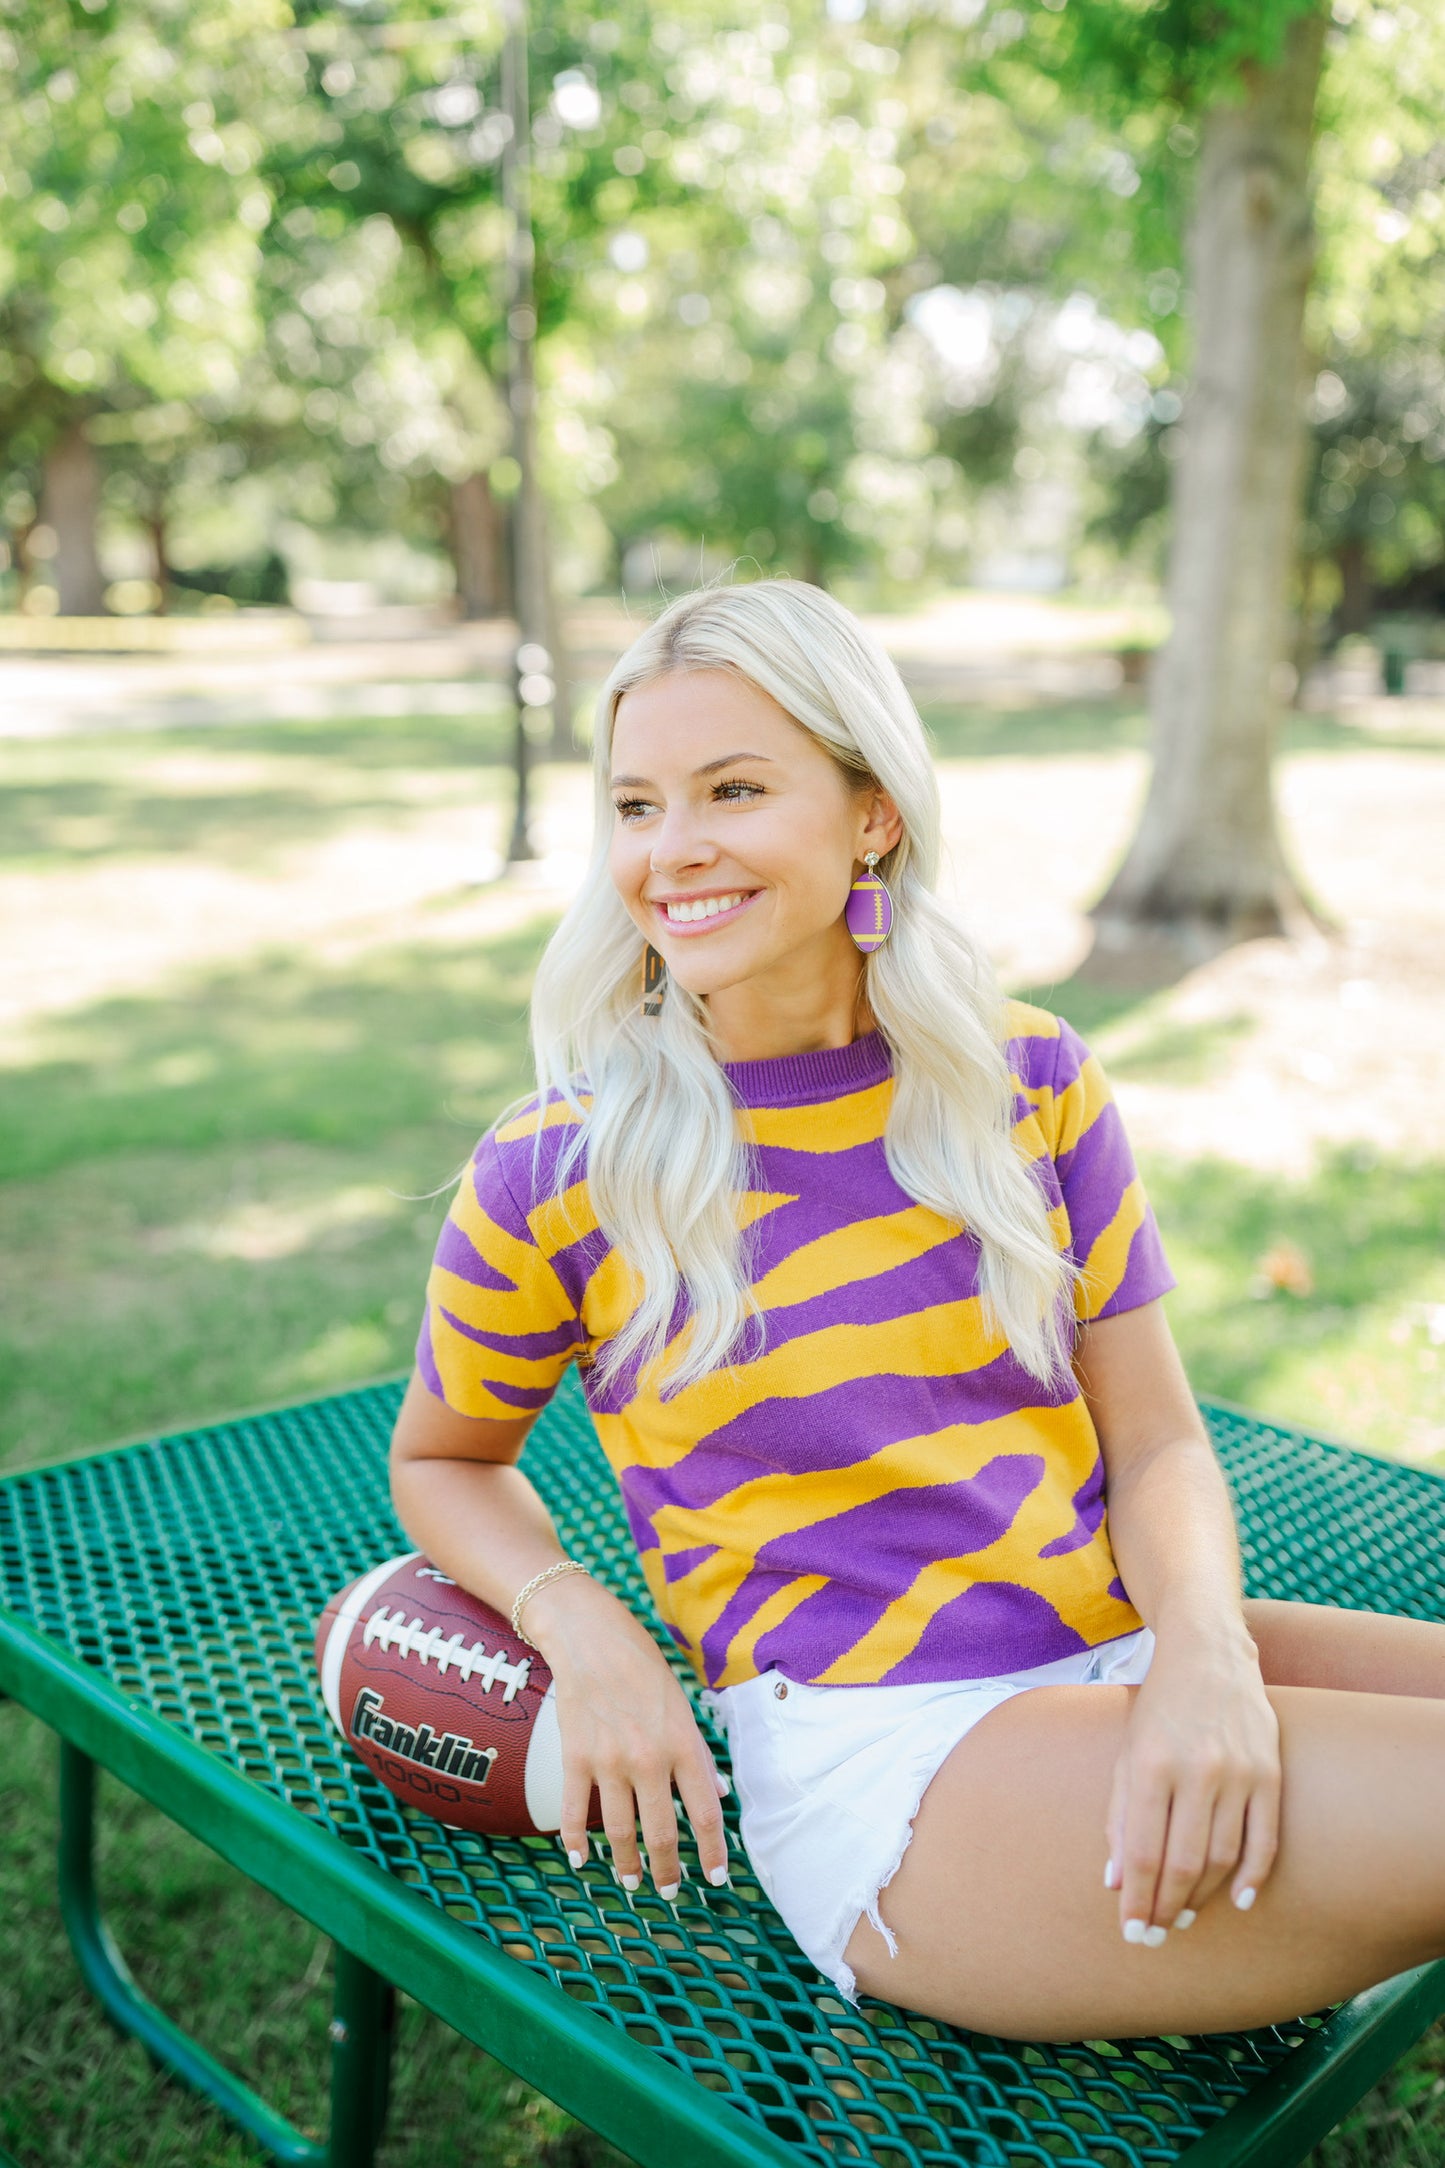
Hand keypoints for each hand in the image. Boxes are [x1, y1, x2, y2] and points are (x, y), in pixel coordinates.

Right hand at [524, 1574, 730, 1898]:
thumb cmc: (643, 1667)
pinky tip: (581, 1860)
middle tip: (669, 1891)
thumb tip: (718, 1793)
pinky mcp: (574, 1757)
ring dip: (626, 1863)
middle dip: (667, 1870)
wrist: (591, 1639)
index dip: (712, 1851)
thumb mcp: (682, 1705)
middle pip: (661, 1832)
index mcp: (682, 1744)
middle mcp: (648, 1758)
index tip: (715, 1879)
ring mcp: (609, 1761)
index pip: (705, 1811)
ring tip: (631, 1881)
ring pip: (618, 1831)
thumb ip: (698, 1753)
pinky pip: (572, 1811)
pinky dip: (574, 1841)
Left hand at [1104, 1626, 1280, 1942]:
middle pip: (1183, 1863)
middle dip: (1167, 1907)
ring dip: (1202, 1897)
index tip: (1132, 1931)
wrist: (1208, 1653)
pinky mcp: (1270, 1772)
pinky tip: (1237, 1901)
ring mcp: (1238, 1771)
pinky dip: (1252, 1877)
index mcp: (1150, 1763)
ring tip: (1185, 1917)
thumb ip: (1120, 1817)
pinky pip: (1265, 1839)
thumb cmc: (1158, 1708)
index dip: (1138, 1900)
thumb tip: (1117, 1883)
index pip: (1143, 1852)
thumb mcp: (1126, 1753)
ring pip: (1222, 1857)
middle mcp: (1196, 1769)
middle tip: (1156, 1935)